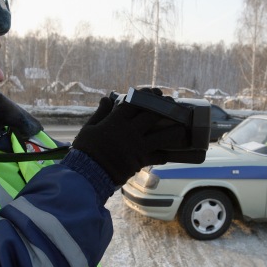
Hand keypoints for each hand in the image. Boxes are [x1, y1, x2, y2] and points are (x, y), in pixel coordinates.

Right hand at [72, 89, 194, 185]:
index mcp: (117, 120)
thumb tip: (106, 99)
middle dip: (165, 108)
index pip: (136, 103)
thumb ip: (100, 113)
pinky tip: (169, 153)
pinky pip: (158, 156)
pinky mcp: (141, 161)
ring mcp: (138, 146)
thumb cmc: (86, 150)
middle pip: (153, 115)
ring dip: (174, 131)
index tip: (156, 93)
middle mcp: (130, 131)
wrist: (89, 173)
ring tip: (181, 129)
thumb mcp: (89, 128)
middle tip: (173, 105)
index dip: (148, 95)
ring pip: (163, 136)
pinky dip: (165, 154)